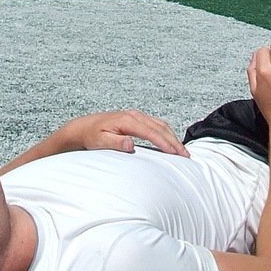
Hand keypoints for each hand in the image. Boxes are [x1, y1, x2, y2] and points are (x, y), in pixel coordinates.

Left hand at [56, 110, 188, 156]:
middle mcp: (135, 115)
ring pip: (160, 124)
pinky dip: (166, 133)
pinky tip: (171, 142)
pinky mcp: (137, 118)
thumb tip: (131, 143)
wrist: (84, 127)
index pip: (151, 132)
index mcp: (127, 120)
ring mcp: (137, 115)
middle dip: (174, 141)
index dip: (165, 143)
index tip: (176, 153)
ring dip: (172, 137)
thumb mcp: (100, 141)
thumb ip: (115, 143)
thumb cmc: (92, 136)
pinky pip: (156, 124)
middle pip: (160, 127)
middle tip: (186, 155)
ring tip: (182, 151)